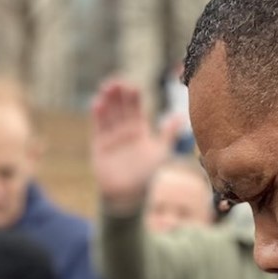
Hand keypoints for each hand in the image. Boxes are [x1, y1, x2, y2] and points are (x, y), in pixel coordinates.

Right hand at [92, 78, 182, 215]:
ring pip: (108, 113)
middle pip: (120, 106)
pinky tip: (98, 103)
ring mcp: (111, 136)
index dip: (133, 95)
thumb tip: (180, 117)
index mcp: (139, 129)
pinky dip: (97, 115)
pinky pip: (98, 127)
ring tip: (106, 88)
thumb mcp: (161, 152)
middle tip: (116, 82)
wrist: (130, 195)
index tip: (132, 86)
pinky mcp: (99, 145)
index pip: (135, 106)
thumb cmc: (148, 175)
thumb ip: (169, 134)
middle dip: (118, 93)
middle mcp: (124, 130)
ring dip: (107, 100)